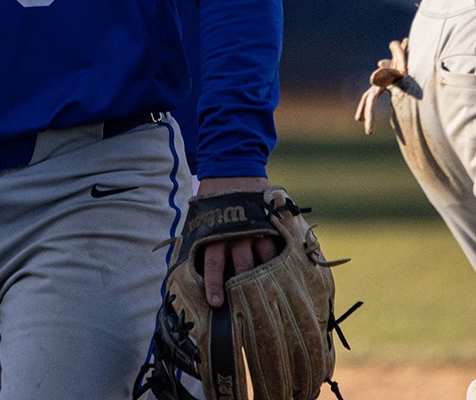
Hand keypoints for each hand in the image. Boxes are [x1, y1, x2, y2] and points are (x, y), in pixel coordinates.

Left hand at [192, 175, 278, 307]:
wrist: (232, 167)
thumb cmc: (213, 198)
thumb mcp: (200, 217)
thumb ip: (199, 240)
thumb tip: (188, 266)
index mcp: (215, 233)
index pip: (213, 264)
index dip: (213, 285)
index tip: (216, 303)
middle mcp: (236, 233)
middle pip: (242, 266)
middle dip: (244, 287)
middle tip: (249, 307)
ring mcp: (257, 228)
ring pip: (264, 259)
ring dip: (267, 277)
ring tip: (272, 294)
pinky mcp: (271, 222)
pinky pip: (280, 245)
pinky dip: (282, 259)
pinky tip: (288, 273)